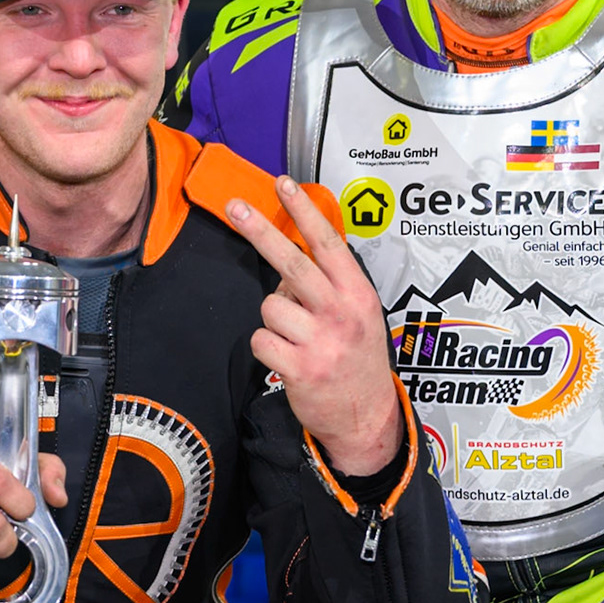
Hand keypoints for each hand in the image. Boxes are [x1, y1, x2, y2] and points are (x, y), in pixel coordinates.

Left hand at [229, 174, 401, 476]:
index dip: (304, 211)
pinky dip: (266, 347)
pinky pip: (260, 339)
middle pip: (291, 263)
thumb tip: (287, 255)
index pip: (328, 244)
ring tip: (296, 337)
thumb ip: (330, 284)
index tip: (283, 183)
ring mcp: (320, 342)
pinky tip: (287, 358)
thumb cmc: (357, 359)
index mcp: (357, 295)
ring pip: (270, 306)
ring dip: (274, 319)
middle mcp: (341, 314)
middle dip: (260, 231)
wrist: (368, 419)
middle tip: (235, 207)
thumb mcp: (359, 314)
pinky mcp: (299, 368)